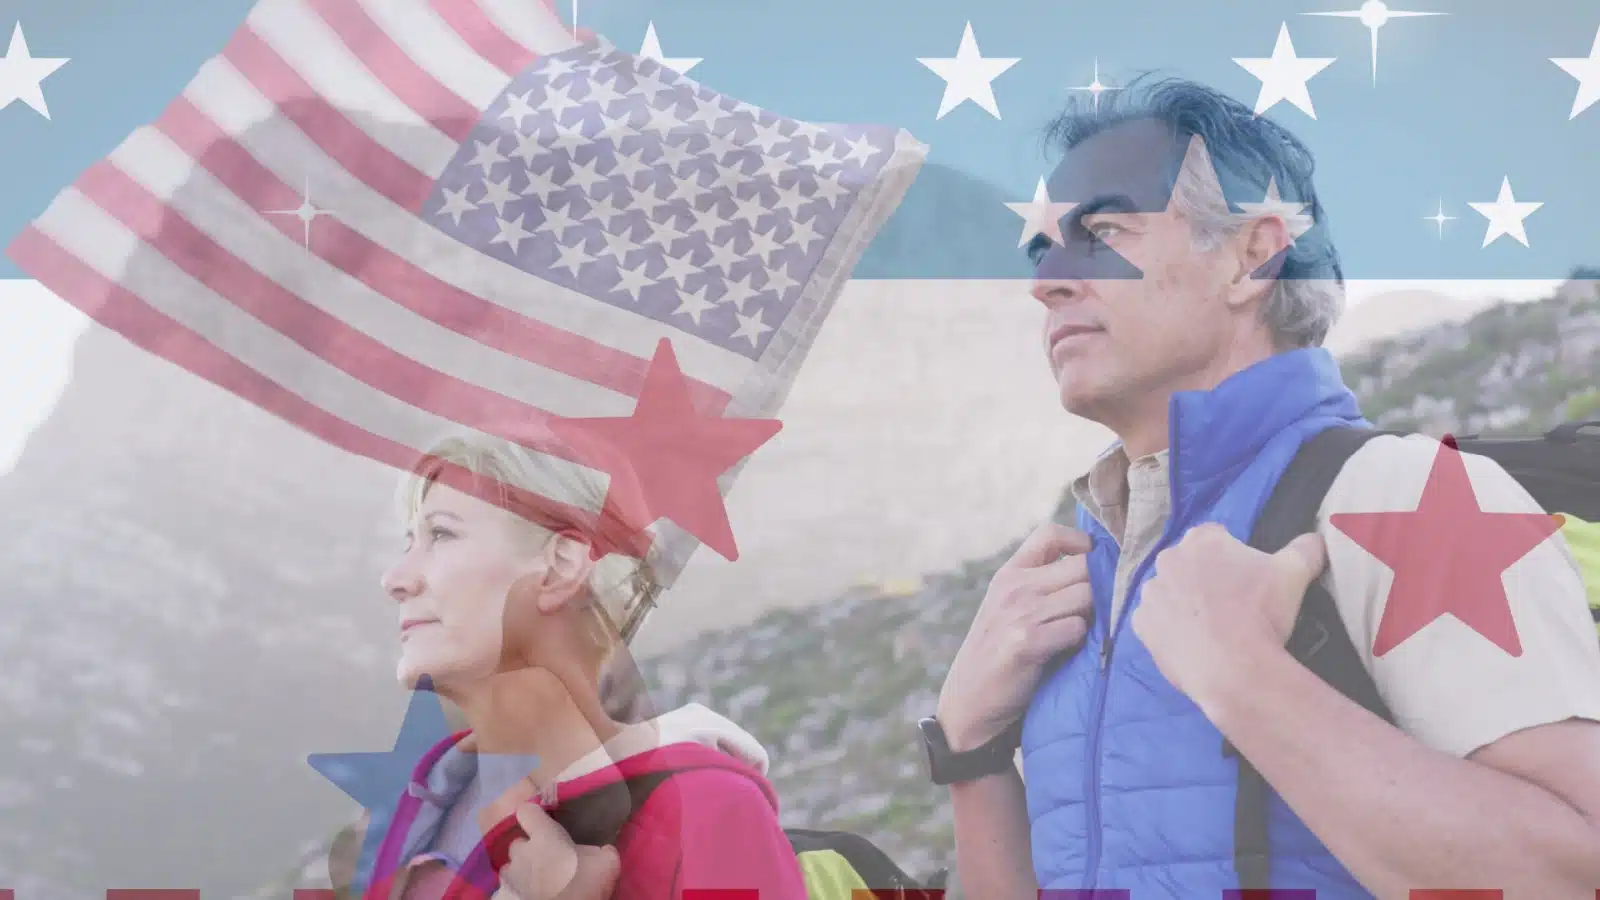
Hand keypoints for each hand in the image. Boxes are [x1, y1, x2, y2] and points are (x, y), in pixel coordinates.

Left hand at [480, 781, 621, 899]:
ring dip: (522, 873)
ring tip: (539, 885)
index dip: (535, 816)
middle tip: (547, 864)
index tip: (544, 824)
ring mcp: (508, 876)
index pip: (527, 811)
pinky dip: (516, 893)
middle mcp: (521, 852)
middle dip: (529, 851)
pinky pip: (507, 890)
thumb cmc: (582, 887)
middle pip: (519, 843)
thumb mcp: (607, 865)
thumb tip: (603, 849)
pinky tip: (530, 898)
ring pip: (512, 868)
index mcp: (544, 837)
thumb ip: (602, 850)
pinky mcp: (501, 896)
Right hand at [936, 522, 1094, 751]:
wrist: (969, 703)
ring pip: (1086, 596)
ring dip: (1092, 617)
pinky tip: (1069, 653)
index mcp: (1009, 574)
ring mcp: (1019, 612)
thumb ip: (1041, 586)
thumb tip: (1099, 569)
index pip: (1050, 533)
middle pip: (1083, 565)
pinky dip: (1081, 642)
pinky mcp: (1027, 641)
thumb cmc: (999, 657)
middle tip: (1096, 613)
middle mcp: (1013, 587)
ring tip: (1080, 636)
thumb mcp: (1009, 609)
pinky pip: (1077, 628)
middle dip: (1100, 588)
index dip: (1082, 542)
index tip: (1093, 566)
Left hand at [1132, 523, 1325, 714]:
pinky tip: (1192, 643)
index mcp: (1202, 540)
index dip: (1232, 556)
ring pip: (1170, 592)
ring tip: (1212, 628)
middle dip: (1206, 578)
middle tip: (1231, 605)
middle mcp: (1168, 560)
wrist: (1233, 669)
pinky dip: (1170, 629)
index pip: (1216, 536)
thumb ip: (1306, 548)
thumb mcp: (1294, 573)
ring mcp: (1151, 593)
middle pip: (1189, 563)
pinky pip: (1156, 621)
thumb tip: (1317, 538)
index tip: (1246, 579)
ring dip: (1185, 603)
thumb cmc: (1262, 613)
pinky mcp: (1141, 624)